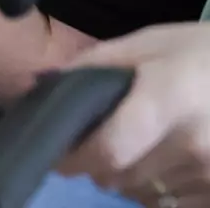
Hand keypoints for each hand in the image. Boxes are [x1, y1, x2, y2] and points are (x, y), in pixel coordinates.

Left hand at [57, 23, 209, 206]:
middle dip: (99, 164)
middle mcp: (192, 146)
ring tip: (142, 146)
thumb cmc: (201, 55)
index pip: (109, 151)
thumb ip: (95, 65)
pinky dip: (159, 190)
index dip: (77, 157)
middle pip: (119, 176)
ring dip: (130, 177)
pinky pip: (172, 205)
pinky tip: (167, 163)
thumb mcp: (148, 44)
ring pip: (143, 193)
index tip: (61, 153)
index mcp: (168, 102)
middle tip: (104, 141)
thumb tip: (42, 85)